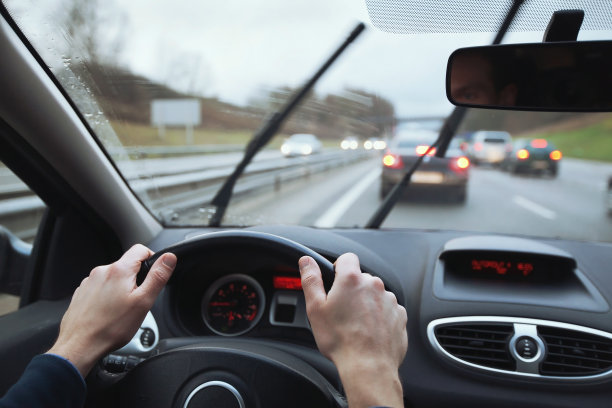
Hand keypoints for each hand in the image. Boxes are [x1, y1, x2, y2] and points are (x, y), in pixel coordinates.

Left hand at [47, 244, 175, 376]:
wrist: (80, 346)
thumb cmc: (111, 328)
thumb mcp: (143, 302)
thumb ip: (158, 276)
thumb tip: (169, 258)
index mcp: (119, 270)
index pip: (140, 249)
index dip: (152, 259)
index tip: (153, 275)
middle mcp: (101, 271)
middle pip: (126, 265)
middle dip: (136, 279)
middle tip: (137, 301)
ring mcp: (89, 282)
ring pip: (113, 278)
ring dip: (121, 289)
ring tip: (121, 310)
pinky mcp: (82, 293)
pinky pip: (100, 288)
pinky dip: (107, 297)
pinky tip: (108, 313)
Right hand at [299, 253, 406, 407]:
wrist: (368, 367)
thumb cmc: (341, 340)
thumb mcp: (315, 308)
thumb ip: (311, 280)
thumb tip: (306, 261)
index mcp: (352, 280)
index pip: (347, 258)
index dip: (339, 268)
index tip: (335, 282)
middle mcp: (374, 285)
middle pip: (361, 279)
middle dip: (352, 290)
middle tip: (341, 311)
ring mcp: (389, 300)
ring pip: (374, 295)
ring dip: (366, 304)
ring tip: (356, 325)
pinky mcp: (400, 315)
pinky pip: (387, 310)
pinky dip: (379, 317)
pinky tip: (369, 332)